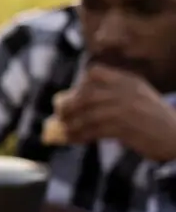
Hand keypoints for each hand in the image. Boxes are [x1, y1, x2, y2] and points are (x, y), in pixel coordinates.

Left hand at [57, 65, 175, 161]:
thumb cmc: (152, 119)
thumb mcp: (136, 97)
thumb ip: (112, 95)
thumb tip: (76, 104)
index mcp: (128, 80)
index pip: (95, 72)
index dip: (80, 83)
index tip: (73, 95)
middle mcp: (126, 91)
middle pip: (87, 95)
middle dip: (69, 105)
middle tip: (60, 114)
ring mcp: (126, 109)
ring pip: (88, 114)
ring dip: (72, 124)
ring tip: (64, 129)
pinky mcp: (124, 127)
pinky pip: (94, 130)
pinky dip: (80, 135)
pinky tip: (73, 139)